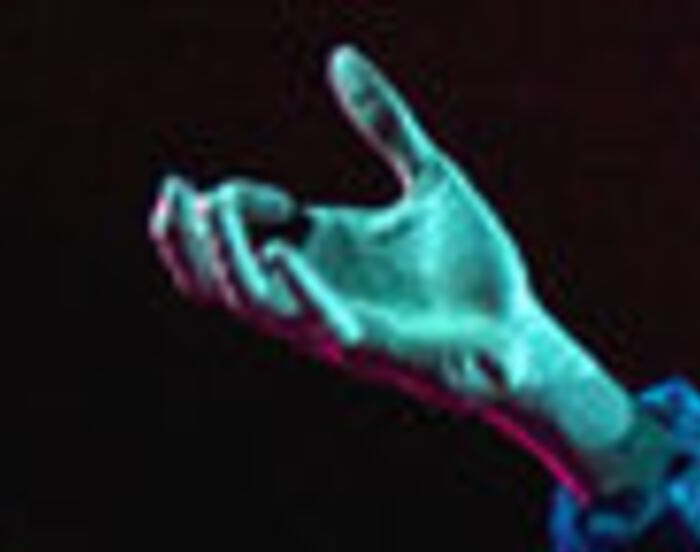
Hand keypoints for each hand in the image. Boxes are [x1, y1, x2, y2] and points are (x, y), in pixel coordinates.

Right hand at [149, 49, 623, 473]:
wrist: (527, 331)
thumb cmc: (477, 268)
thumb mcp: (430, 178)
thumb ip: (386, 122)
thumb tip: (341, 55)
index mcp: (321, 253)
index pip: (240, 233)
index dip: (233, 204)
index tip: (270, 193)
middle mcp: (315, 292)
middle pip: (217, 277)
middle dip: (184, 237)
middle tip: (172, 193)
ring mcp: (336, 323)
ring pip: (248, 301)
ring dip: (218, 257)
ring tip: (202, 210)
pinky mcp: (372, 347)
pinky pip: (314, 322)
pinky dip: (296, 286)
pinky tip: (280, 250)